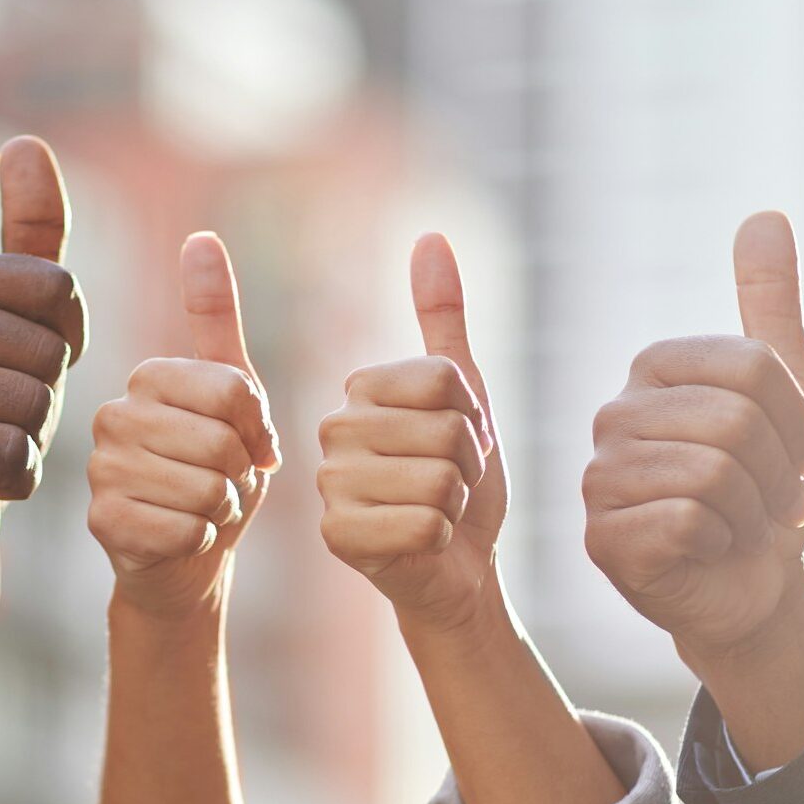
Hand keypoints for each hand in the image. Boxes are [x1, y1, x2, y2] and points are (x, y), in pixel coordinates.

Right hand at [0, 136, 86, 610]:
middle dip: (46, 396)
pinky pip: (12, 459)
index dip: (65, 338)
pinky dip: (15, 479)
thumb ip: (27, 234)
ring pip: (33, 407)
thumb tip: (26, 143)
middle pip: (49, 353)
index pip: (60, 289)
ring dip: (31, 439)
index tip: (22, 360)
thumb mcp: (7, 314)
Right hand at [88, 233, 279, 619]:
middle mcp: (111, 415)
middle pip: (221, 441)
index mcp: (147, 377)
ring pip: (205, 489)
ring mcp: (101, 470)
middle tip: (221, 484)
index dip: (258, 429)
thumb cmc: (215, 475)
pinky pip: (185, 529)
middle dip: (240, 474)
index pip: (234, 390)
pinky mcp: (103, 522)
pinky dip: (201, 541)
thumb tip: (200, 237)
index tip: (248, 444)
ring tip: (202, 510)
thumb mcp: (232, 397)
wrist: (186, 562)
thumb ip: (217, 321)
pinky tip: (182, 539)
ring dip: (222, 510)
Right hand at [317, 233, 499, 630]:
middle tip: (449, 485)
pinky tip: (423, 543)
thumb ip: (442, 317)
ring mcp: (330, 485)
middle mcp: (332, 431)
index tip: (458, 443)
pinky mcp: (338, 538)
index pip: (445, 381)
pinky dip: (442, 538)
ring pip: (438, 480)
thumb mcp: (464, 394)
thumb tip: (430, 236)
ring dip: (457, 504)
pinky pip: (426, 524)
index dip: (473, 419)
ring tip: (437, 512)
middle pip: (445, 431)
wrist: (457, 566)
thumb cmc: (461, 480)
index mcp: (359, 390)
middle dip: (468, 465)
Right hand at [582, 212, 803, 662]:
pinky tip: (706, 549)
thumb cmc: (765, 491)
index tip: (801, 456)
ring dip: (754, 512)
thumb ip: (771, 308)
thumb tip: (765, 216)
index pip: (752, 368)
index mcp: (652, 370)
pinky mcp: (600, 538)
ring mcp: (599, 478)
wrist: (751, 587)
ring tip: (743, 524)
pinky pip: (686, 521)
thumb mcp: (788, 397)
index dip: (800, 422)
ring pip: (712, 473)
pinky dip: (720, 544)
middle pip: (734, 421)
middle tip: (776, 502)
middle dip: (780, 474)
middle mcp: (613, 416)